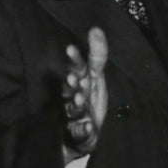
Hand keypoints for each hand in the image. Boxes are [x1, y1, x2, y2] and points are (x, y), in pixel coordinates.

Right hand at [62, 27, 107, 162]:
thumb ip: (97, 56)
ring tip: (79, 99)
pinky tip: (87, 127)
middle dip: (73, 83)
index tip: (70, 48)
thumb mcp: (95, 79)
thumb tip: (96, 28)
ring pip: (74, 109)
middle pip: (73, 88)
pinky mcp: (79, 135)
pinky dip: (83, 130)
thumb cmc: (88, 103)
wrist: (78, 138)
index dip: (75, 60)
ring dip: (76, 104)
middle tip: (74, 78)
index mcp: (80, 84)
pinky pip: (80, 133)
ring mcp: (76, 117)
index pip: (78, 69)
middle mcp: (75, 98)